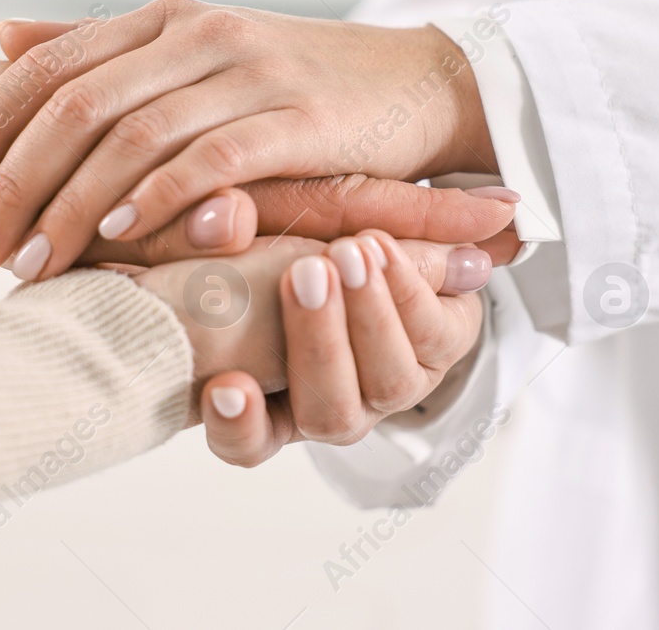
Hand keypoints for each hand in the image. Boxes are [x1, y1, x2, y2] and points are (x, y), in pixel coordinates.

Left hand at [0, 1, 501, 280]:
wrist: (418, 85)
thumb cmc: (297, 83)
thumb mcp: (196, 52)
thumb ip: (101, 46)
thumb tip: (0, 35)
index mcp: (165, 17)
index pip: (50, 65)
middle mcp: (199, 32)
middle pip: (76, 104)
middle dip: (11, 178)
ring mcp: (249, 72)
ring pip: (133, 136)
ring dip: (69, 205)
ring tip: (27, 264)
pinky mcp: (296, 118)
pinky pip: (208, 158)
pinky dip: (154, 198)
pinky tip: (115, 238)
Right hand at [156, 230, 490, 457]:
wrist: (383, 238)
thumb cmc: (291, 249)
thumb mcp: (245, 242)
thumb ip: (217, 238)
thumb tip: (222, 216)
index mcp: (273, 406)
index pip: (247, 443)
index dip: (237, 425)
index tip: (228, 387)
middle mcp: (334, 407)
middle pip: (327, 413)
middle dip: (317, 342)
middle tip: (303, 275)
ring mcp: (391, 386)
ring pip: (387, 380)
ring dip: (367, 314)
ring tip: (347, 252)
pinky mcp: (441, 348)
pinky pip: (432, 334)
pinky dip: (405, 287)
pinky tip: (379, 244)